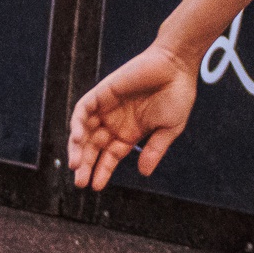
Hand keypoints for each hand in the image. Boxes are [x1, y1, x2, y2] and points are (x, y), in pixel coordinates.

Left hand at [68, 42, 197, 189]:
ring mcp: (107, 108)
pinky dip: (77, 124)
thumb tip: (143, 173)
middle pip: (94, 147)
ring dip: (78, 148)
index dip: (102, 171)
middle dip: (86, 165)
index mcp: (131, 133)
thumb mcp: (169, 129)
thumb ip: (155, 150)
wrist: (176, 66)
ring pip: (84, 131)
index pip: (110, 156)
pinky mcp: (102, 92)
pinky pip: (83, 110)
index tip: (96, 186)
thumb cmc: (178, 95)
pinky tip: (77, 138)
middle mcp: (116, 122)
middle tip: (80, 183)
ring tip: (76, 166)